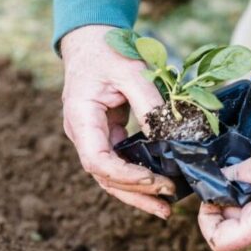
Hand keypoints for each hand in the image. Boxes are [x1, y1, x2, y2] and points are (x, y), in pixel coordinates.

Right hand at [60, 25, 175, 218]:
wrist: (90, 42)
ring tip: (164, 208)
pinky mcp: (105, 137)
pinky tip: (157, 186)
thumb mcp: (131, 70)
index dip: (125, 175)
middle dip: (135, 193)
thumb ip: (148, 102)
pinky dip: (137, 177)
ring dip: (136, 193)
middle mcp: (82, 134)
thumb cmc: (107, 51)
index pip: (96, 160)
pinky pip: (119, 163)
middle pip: (103, 177)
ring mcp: (92, 138)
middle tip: (167, 204)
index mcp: (81, 117)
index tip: (154, 179)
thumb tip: (169, 136)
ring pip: (110, 176)